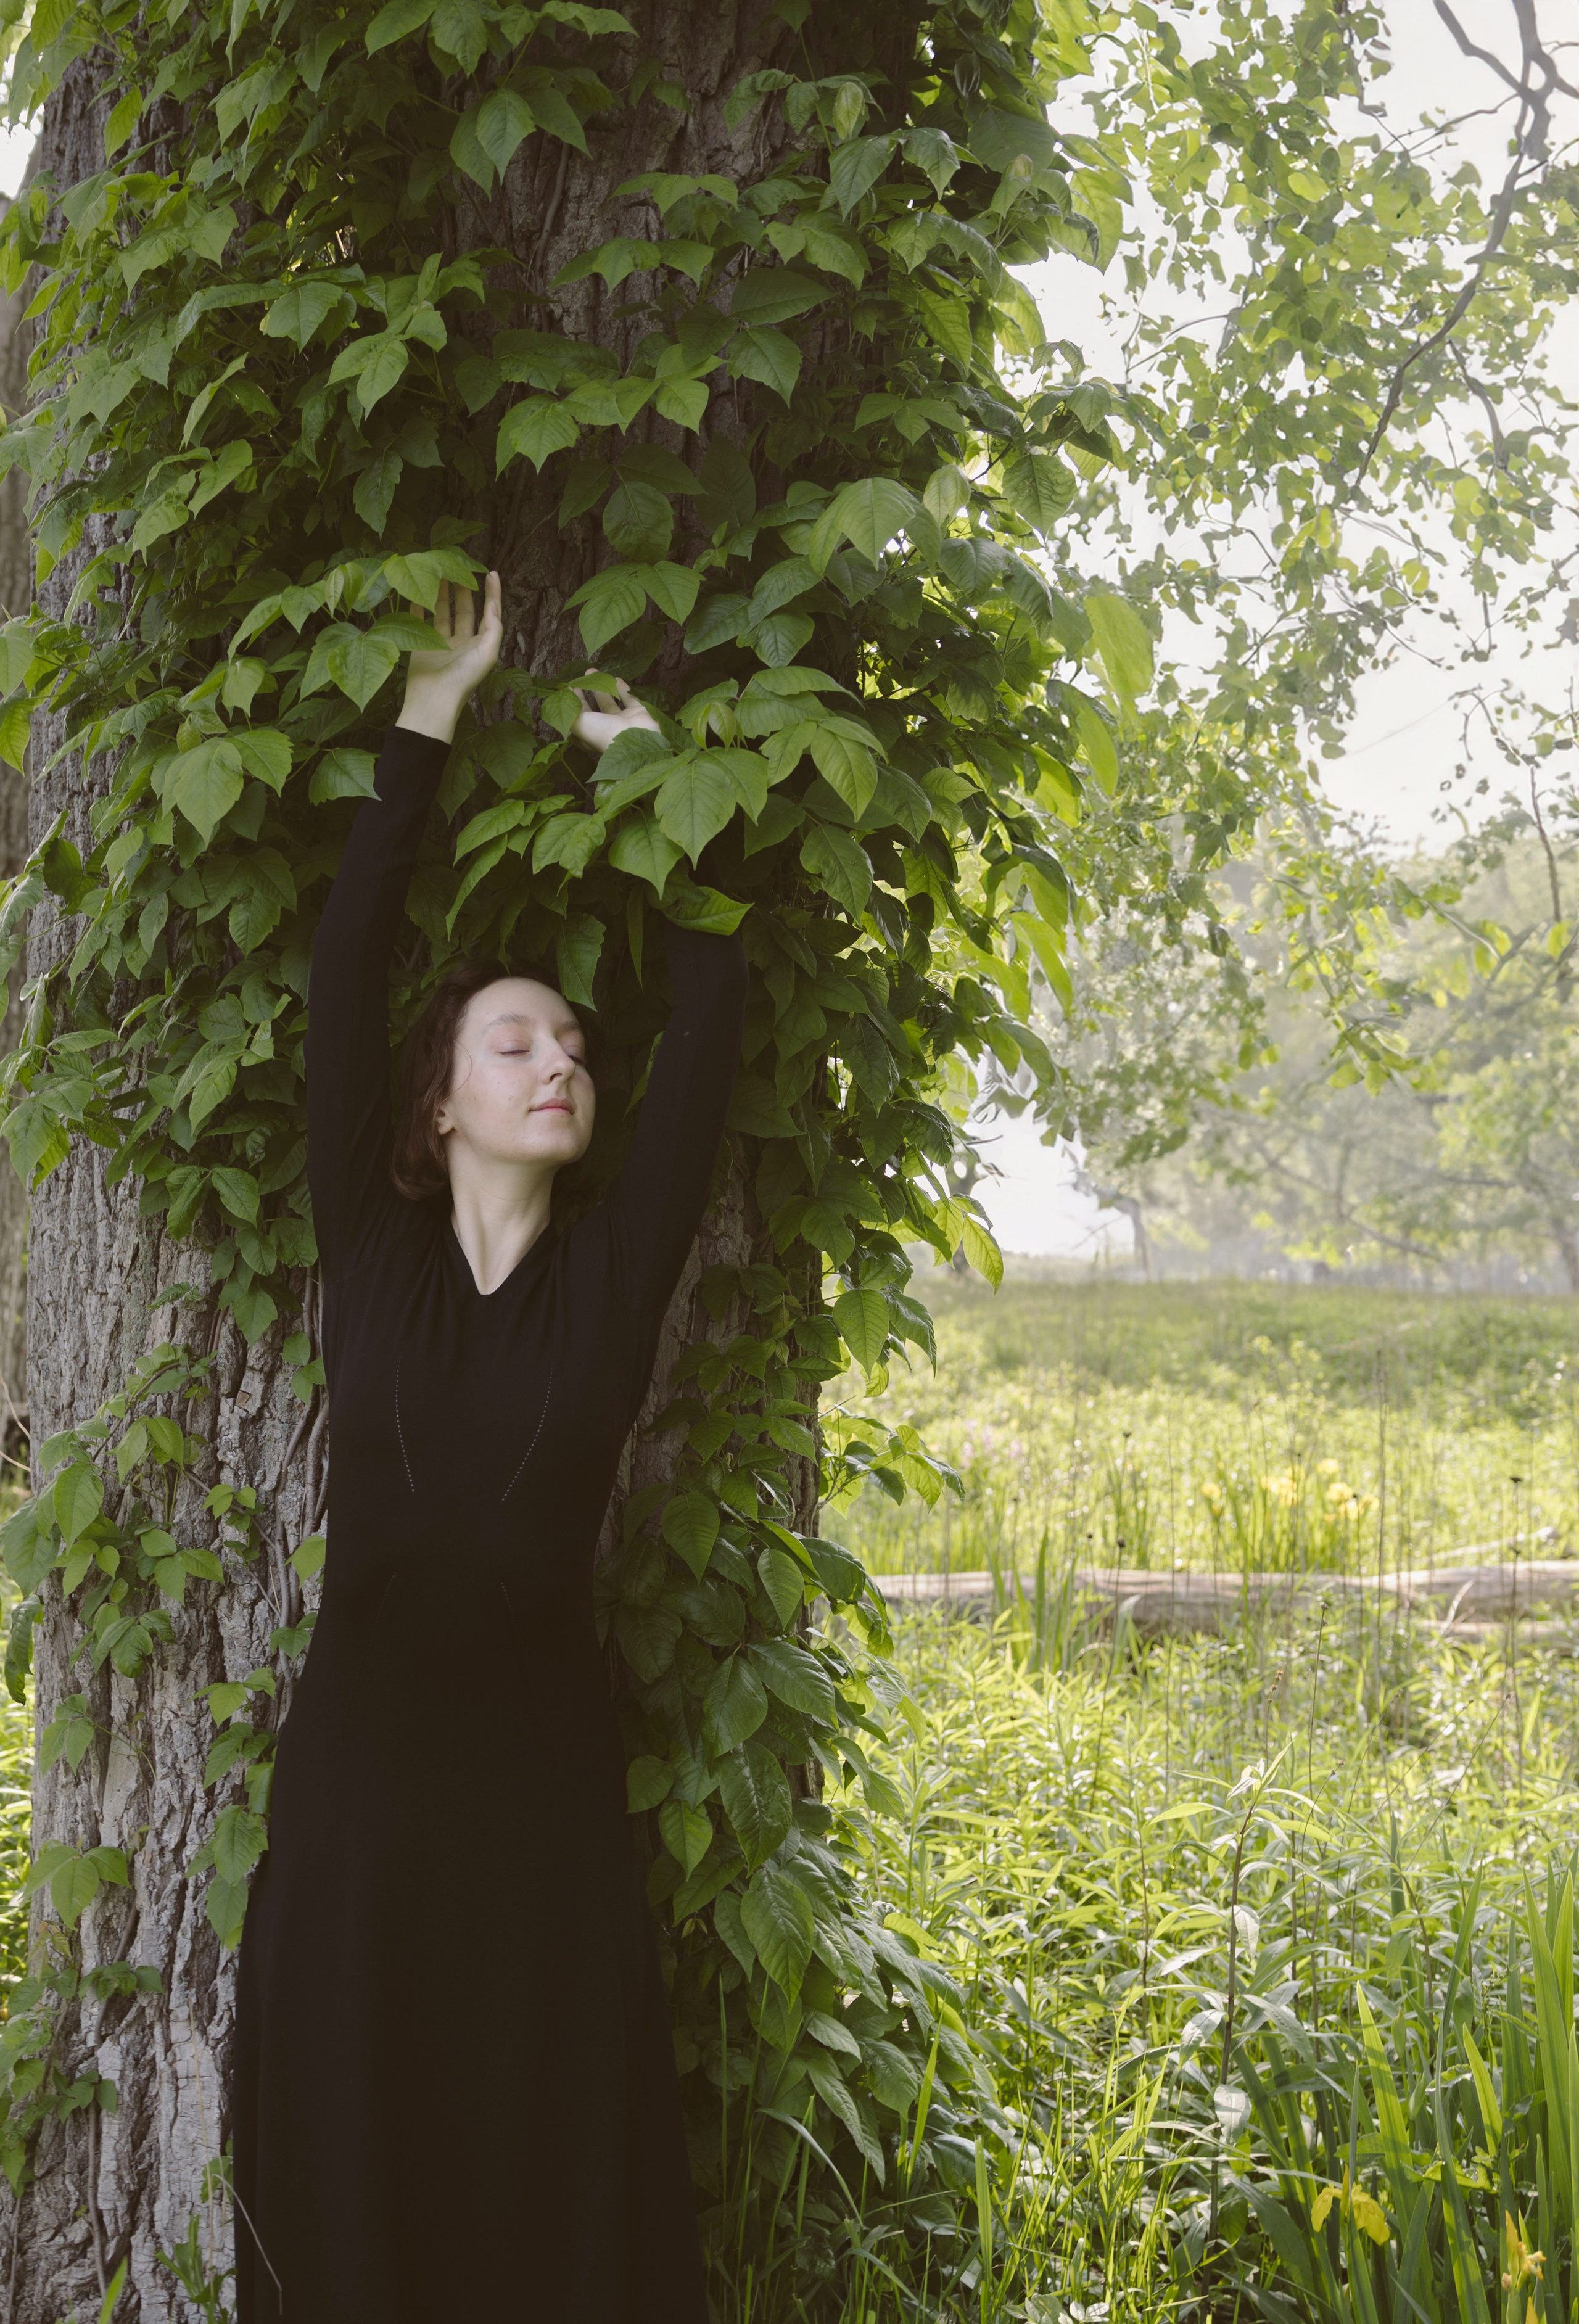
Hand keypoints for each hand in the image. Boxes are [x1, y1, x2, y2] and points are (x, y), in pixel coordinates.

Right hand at [396, 572, 502, 743]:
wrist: (434, 699)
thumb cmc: (464, 679)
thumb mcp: (487, 654)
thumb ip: (493, 628)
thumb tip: (493, 604)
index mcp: (480, 644)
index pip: (489, 613)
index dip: (491, 593)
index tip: (490, 572)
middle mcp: (462, 642)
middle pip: (464, 609)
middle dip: (463, 589)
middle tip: (458, 567)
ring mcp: (441, 642)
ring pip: (442, 611)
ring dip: (442, 593)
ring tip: (440, 572)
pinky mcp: (422, 643)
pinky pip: (420, 619)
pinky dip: (418, 605)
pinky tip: (417, 589)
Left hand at [571, 675, 659, 759]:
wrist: (636, 737)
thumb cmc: (604, 733)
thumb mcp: (579, 723)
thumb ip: (570, 709)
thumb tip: (566, 693)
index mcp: (591, 735)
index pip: (579, 719)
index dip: (573, 705)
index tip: (569, 689)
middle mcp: (606, 728)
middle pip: (594, 709)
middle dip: (586, 693)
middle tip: (582, 677)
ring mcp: (622, 720)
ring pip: (610, 702)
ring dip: (602, 687)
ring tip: (594, 671)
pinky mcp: (637, 712)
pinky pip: (629, 698)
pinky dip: (622, 688)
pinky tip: (616, 679)